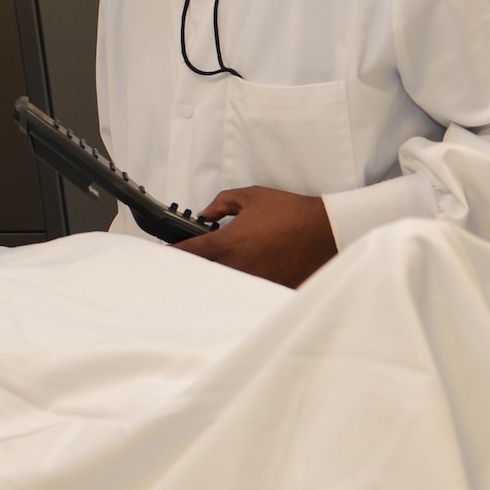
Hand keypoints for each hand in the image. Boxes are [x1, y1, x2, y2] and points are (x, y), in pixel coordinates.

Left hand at [174, 185, 337, 287]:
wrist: (327, 231)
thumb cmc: (291, 213)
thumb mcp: (251, 197)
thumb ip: (221, 204)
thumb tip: (205, 214)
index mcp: (226, 245)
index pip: (187, 255)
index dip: (171, 255)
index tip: (162, 256)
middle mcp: (235, 268)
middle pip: (201, 275)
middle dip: (192, 269)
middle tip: (193, 261)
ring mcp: (251, 283)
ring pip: (222, 286)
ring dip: (216, 278)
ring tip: (225, 266)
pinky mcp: (267, 292)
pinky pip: (246, 293)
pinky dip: (241, 287)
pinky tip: (246, 278)